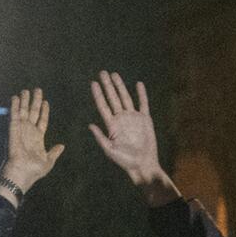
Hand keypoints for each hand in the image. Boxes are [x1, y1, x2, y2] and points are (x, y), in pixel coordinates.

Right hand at [0, 89, 63, 195]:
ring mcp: (21, 130)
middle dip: (35, 101)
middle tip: (37, 89)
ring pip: (23, 111)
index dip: (44, 111)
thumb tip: (62, 146)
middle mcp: (29, 132)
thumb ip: (54, 152)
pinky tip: (15, 97)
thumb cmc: (34, 171)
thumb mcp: (48, 162)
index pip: (42, 121)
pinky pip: (14, 115)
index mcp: (38, 139)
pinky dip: (15, 106)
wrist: (21, 174)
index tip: (45, 102)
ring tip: (26, 90)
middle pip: (33, 113)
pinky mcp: (13, 129)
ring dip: (24, 100)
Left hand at [88, 71, 177, 201]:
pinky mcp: (145, 119)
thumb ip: (100, 137)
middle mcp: (121, 119)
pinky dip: (141, 94)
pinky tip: (138, 84)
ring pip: (125, 98)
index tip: (93, 83)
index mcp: (112, 125)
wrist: (142, 164)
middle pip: (113, 98)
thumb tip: (90, 125)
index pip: (103, 106)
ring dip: (120, 86)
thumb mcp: (109, 150)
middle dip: (108, 85)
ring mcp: (133, 118)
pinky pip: (143, 103)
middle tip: (102, 72)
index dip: (98, 94)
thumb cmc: (125, 160)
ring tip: (115, 75)